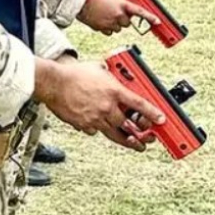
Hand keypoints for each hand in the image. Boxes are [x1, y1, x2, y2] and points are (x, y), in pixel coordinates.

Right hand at [36, 60, 164, 150]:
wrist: (53, 83)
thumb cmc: (72, 74)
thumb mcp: (97, 69)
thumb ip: (108, 75)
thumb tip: (112, 74)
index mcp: (113, 91)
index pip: (139, 105)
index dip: (153, 114)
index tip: (161, 120)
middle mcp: (107, 107)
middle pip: (128, 125)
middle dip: (140, 134)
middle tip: (148, 139)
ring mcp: (95, 117)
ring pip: (114, 133)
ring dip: (126, 140)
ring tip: (135, 145)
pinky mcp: (83, 124)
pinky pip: (94, 131)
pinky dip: (98, 129)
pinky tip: (98, 126)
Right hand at [77, 0, 160, 34]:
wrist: (80, 0)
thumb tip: (123, 0)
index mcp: (122, 5)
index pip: (140, 12)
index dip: (150, 17)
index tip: (157, 22)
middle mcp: (118, 15)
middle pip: (127, 23)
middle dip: (123, 19)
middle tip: (116, 12)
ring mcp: (110, 23)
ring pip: (118, 28)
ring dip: (114, 23)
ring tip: (105, 15)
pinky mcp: (101, 28)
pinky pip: (108, 32)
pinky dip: (106, 28)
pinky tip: (100, 20)